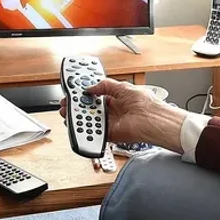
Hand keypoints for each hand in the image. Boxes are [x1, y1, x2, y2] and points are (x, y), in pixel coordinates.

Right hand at [59, 79, 186, 151]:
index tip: (73, 90)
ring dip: (77, 117)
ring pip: (88, 120)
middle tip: (67, 102)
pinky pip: (94, 132)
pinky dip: (84, 129)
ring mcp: (110, 123)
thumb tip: (91, 87)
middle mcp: (112, 111)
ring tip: (68, 112)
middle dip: (76, 105)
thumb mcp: (123, 87)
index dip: (84, 93)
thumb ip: (105, 85)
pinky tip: (77, 123)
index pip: (95, 95)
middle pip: (89, 109)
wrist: (153, 120)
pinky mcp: (109, 134)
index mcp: (116, 98)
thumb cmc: (146, 104)